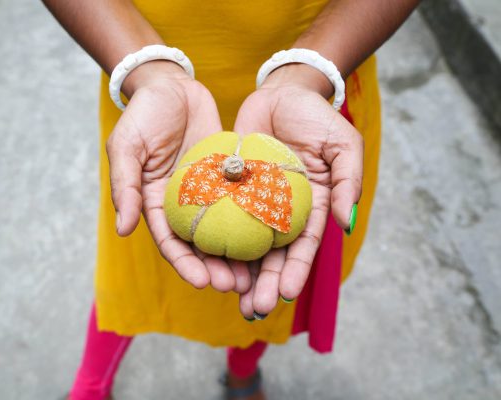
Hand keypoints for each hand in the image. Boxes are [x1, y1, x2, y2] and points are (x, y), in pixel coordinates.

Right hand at [107, 61, 247, 292]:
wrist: (172, 85)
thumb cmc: (143, 115)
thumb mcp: (127, 148)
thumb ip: (126, 187)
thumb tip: (124, 230)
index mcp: (155, 203)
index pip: (170, 242)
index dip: (185, 264)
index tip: (202, 282)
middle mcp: (183, 203)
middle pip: (200, 244)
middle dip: (216, 268)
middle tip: (236, 286)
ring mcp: (208, 191)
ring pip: (225, 229)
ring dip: (237, 253)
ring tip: (255, 274)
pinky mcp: (228, 176)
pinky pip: (242, 200)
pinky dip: (253, 219)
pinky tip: (269, 235)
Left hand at [234, 64, 363, 317]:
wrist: (280, 92)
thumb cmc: (316, 117)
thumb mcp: (342, 145)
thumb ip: (348, 182)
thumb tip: (346, 224)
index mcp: (311, 207)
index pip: (303, 245)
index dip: (294, 270)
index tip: (283, 293)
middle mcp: (280, 211)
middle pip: (272, 253)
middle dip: (263, 282)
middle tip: (252, 308)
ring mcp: (252, 202)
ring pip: (244, 242)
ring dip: (238, 270)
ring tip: (228, 295)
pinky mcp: (229, 188)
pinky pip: (220, 215)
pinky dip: (214, 237)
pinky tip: (205, 258)